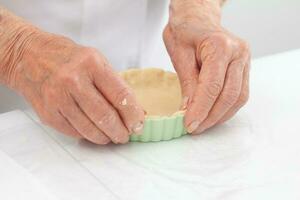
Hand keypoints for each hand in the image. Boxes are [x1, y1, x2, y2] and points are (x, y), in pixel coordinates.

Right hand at [10, 32, 144, 143]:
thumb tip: (133, 110)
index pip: (120, 95)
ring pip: (89, 129)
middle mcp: (73, 81)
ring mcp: (58, 98)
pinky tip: (94, 132)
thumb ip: (114, 84)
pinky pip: (74, 132)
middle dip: (120, 131)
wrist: (29, 56)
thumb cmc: (67, 57)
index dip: (133, 114)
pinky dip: (88, 135)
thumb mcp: (95, 60)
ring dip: (105, 137)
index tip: (138, 124)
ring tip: (111, 136)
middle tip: (125, 135)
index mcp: (91, 64)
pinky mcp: (48, 113)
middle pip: (105, 117)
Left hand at [164, 2, 249, 133]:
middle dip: (211, 116)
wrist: (197, 17)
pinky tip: (213, 115)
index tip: (189, 124)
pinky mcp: (244, 67)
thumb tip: (189, 110)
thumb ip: (187, 82)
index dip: (201, 109)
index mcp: (220, 46)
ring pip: (238, 97)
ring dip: (220, 115)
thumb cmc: (185, 30)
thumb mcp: (179, 54)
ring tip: (203, 125)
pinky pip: (239, 93)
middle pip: (229, 95)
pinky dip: (227, 108)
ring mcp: (245, 60)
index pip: (212, 86)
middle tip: (194, 128)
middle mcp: (238, 53)